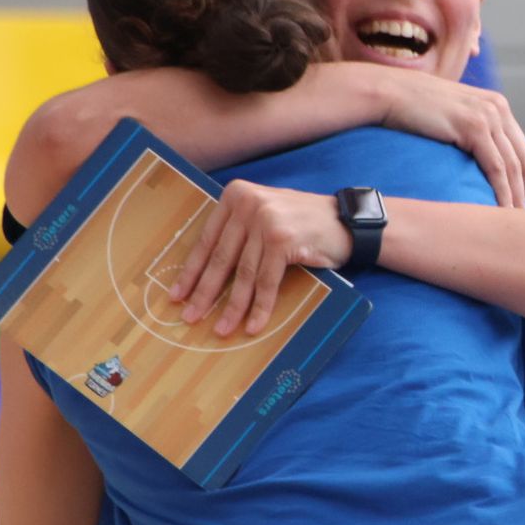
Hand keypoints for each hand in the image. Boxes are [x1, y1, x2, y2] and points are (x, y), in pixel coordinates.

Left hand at [169, 181, 349, 336]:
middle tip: (191, 317)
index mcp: (236, 194)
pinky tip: (253, 325)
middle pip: (221, 258)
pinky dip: (259, 307)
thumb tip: (206, 274)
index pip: (207, 239)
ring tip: (221, 329)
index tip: (178, 294)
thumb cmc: (304, 224)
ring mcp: (265, 219)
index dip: (192, 271)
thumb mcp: (265, 216)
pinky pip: (266, 281)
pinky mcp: (281, 239)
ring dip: (232, 307)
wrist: (347, 222)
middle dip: (205, 293)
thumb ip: (239, 231)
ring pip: (242, 273)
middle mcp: (248, 203)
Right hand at [377, 71, 524, 208]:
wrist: (391, 93)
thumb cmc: (414, 108)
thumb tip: (475, 156)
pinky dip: (503, 191)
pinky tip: (504, 210)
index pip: (521, 148)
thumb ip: (469, 130)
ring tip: (520, 221)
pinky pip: (496, 167)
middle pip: (524, 158)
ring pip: (512, 166)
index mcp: (497, 105)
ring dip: (518, 197)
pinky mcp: (474, 127)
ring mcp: (488, 116)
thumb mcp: (452, 115)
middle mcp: (498, 108)